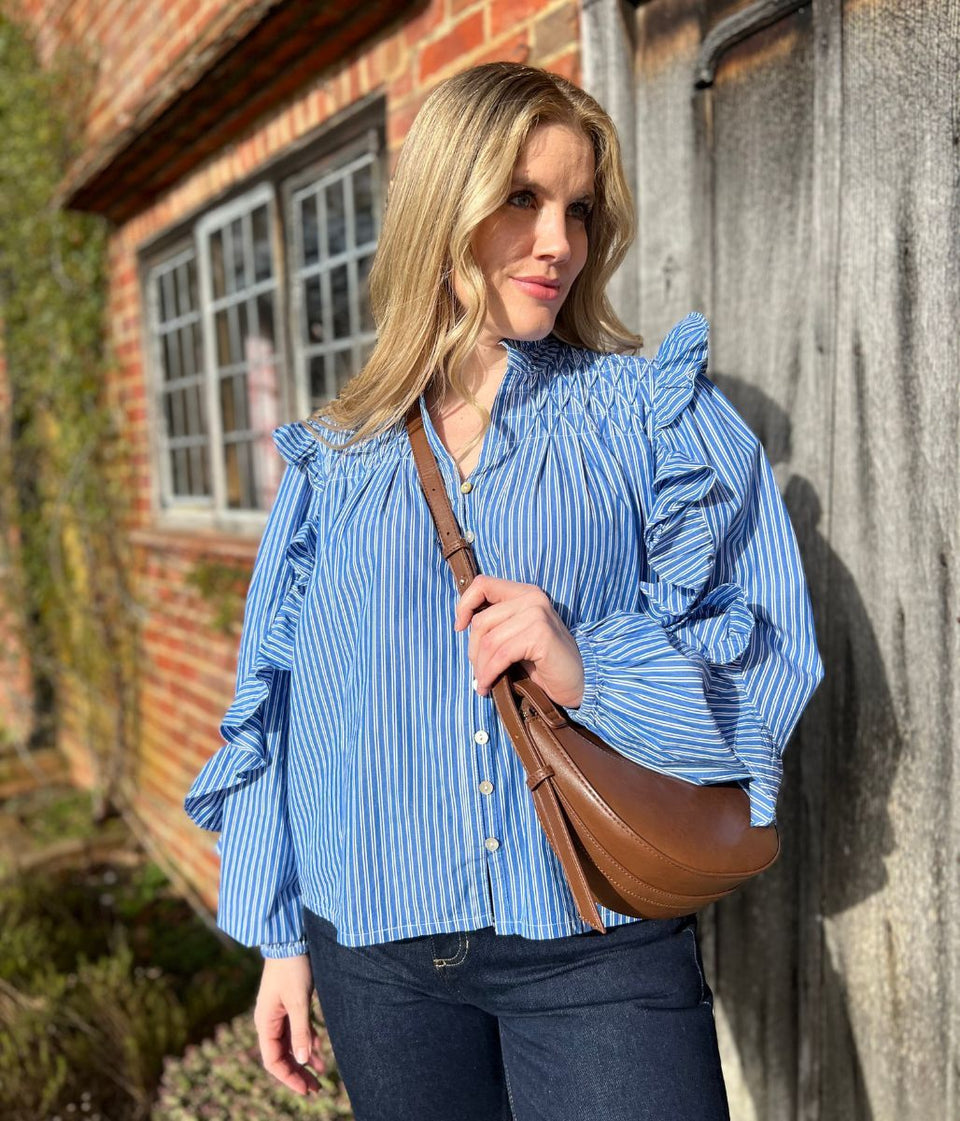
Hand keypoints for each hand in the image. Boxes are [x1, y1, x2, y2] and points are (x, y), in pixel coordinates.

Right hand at [254, 954, 325, 1095]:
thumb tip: (303, 1062)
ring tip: (319, 1077)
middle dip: (297, 1074)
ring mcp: (279, 1013)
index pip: (273, 1060)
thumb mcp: (298, 1001)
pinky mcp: (290, 1004)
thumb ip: (301, 1031)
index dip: (289, 1077)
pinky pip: (296, 1031)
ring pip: (290, 1044)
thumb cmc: (292, 968)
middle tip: (316, 1089)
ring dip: (303, 1061)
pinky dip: (307, 1042)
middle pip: (282, 1055)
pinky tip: (319, 1054)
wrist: (291, 939)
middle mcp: (269, 1021)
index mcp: (265, 1022)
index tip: (306, 1090)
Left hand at [453, 574, 584, 707]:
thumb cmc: (545, 662)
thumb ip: (498, 624)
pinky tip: (488, 685)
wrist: (581, 681)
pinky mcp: (540, 635)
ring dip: (481, 667)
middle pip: (482, 621)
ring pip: (489, 640)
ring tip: (483, 683)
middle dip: (473, 651)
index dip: (464, 604)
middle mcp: (532, 598)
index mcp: (525, 593)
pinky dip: (489, 673)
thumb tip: (462, 625)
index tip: (459, 627)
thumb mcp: (518, 635)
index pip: (483, 584)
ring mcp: (537, 614)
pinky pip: (501, 654)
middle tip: (478, 673)